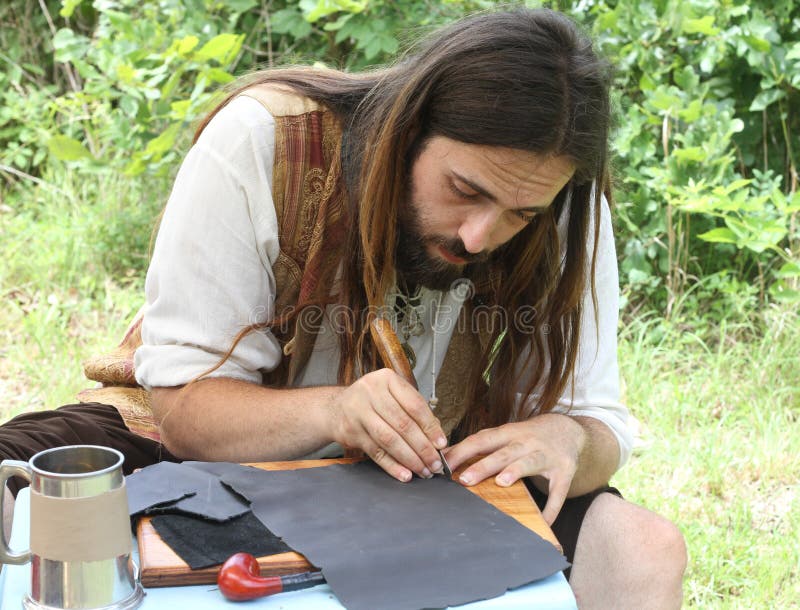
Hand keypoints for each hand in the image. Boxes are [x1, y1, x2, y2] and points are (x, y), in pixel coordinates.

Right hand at [328, 368, 447, 481]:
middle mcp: (370, 392)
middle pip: (403, 424)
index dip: (430, 427)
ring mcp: (358, 411)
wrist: (336, 408)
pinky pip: (375, 452)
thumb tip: (437, 439)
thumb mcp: (393, 396)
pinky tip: (404, 475)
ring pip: (389, 439)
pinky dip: (392, 466)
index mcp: (387, 379)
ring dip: (409, 459)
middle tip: (435, 464)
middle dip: (423, 448)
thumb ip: (414, 412)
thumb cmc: (373, 402)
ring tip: (423, 471)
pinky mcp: (350, 432)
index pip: (414, 405)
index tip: (442, 444)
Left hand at [444, 414, 586, 523]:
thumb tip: (445, 454)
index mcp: (508, 433)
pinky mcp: (564, 471)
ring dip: (515, 471)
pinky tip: (543, 521)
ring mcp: (547, 456)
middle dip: (483, 465)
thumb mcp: (505, 434)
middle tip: (464, 479)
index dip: (463, 451)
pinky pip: (558, 491)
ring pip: (528, 463)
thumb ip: (480, 445)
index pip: (482, 440)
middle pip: (503, 452)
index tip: (443, 465)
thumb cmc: (528, 435)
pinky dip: (551, 507)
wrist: (569, 429)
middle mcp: (527, 442)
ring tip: (501, 483)